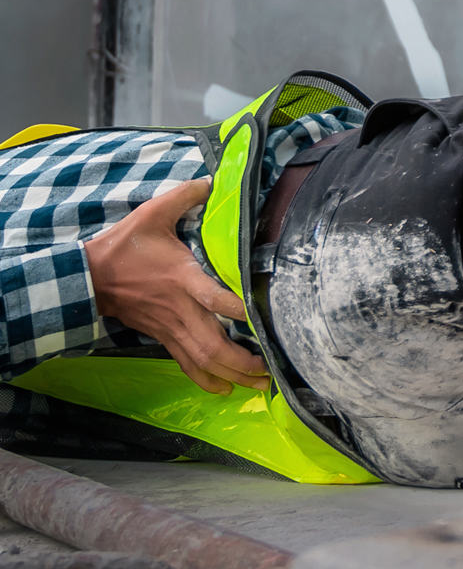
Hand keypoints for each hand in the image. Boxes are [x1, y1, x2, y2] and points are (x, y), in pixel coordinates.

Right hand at [83, 178, 269, 396]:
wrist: (87, 278)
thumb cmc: (123, 246)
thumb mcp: (152, 213)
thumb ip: (185, 195)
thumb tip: (211, 179)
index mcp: (183, 279)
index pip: (215, 298)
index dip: (238, 309)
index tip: (262, 318)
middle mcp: (181, 309)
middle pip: (214, 344)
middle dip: (244, 360)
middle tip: (271, 367)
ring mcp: (171, 327)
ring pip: (203, 360)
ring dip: (232, 375)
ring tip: (260, 384)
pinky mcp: (162, 336)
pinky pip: (187, 363)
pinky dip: (206, 379)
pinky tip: (225, 389)